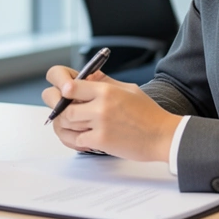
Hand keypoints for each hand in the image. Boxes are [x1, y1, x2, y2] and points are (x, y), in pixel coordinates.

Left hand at [42, 65, 178, 162]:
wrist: (164, 136)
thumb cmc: (147, 113)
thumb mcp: (127, 89)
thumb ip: (104, 83)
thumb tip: (85, 76)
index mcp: (106, 90)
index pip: (70, 85)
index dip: (59, 87)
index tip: (60, 91)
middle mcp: (101, 106)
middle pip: (63, 106)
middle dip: (55, 108)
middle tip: (56, 109)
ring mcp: (100, 124)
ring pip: (67, 123)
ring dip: (64, 125)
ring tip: (68, 124)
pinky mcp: (101, 142)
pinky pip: (76, 140)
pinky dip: (75, 140)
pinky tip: (81, 138)